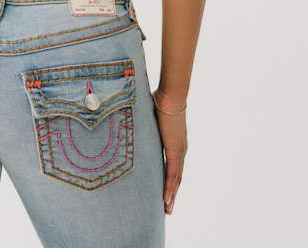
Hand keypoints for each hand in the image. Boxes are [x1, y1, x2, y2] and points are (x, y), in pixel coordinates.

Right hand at [152, 88, 187, 214]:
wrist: (170, 96)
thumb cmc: (160, 101)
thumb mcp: (150, 117)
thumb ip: (143, 123)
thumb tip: (128, 118)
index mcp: (174, 143)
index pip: (172, 166)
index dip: (169, 180)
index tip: (164, 192)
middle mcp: (179, 150)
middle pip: (176, 177)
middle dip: (171, 193)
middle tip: (166, 209)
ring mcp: (179, 151)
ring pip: (176, 180)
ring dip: (171, 196)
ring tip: (167, 210)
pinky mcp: (176, 151)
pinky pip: (173, 175)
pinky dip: (170, 189)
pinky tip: (166, 200)